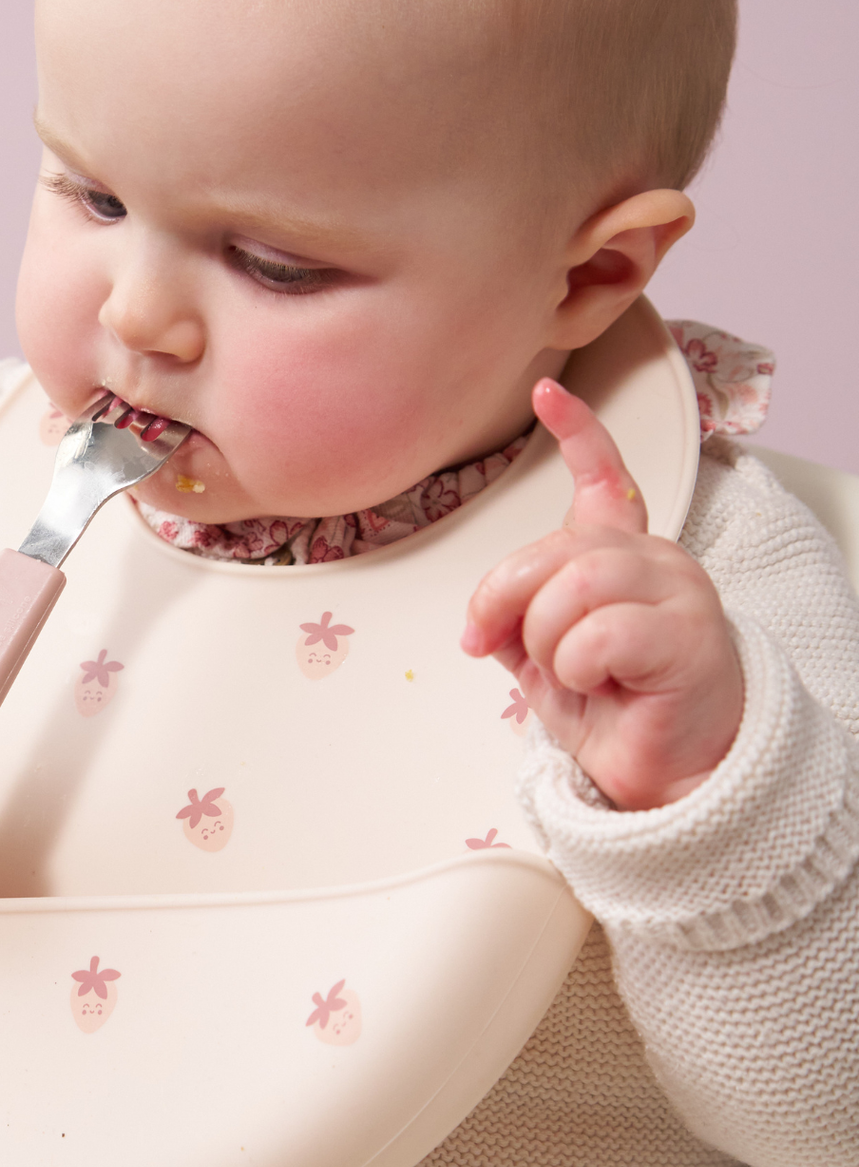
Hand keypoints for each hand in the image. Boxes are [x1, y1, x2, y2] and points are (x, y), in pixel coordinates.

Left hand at [462, 378, 741, 809]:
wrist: (667, 774)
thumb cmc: (613, 709)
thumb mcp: (540, 658)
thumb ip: (509, 619)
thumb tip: (479, 620)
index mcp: (619, 556)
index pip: (604, 479)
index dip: (577, 433)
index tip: (548, 392)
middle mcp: (653, 561)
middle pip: (552, 548)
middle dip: (501, 599)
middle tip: (488, 642)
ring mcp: (677, 592)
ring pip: (572, 585)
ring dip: (543, 639)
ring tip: (566, 671)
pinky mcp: (688, 635)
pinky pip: (596, 633)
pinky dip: (574, 668)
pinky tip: (601, 683)